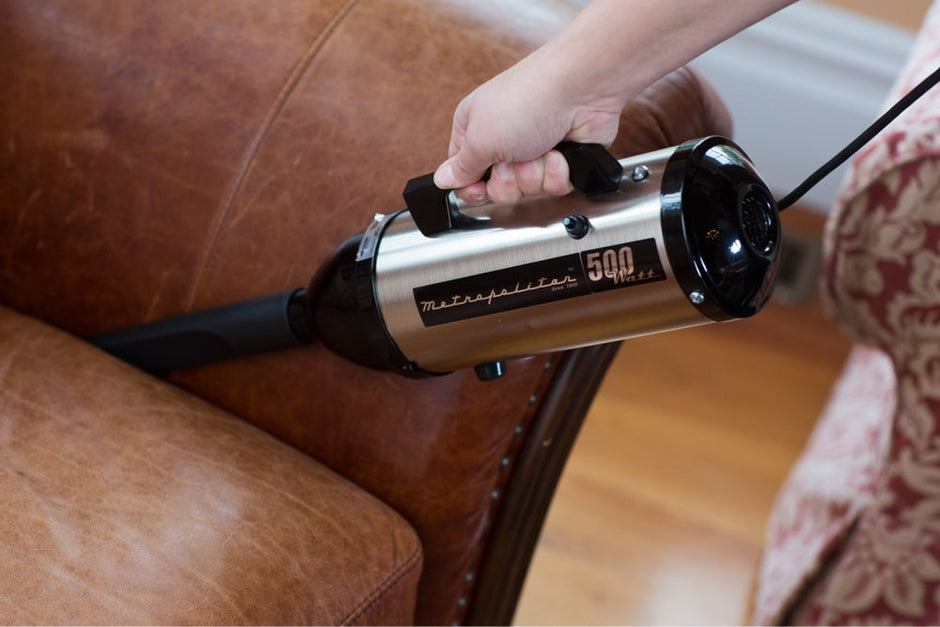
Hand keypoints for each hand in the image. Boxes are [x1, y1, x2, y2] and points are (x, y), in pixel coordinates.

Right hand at [432, 49, 623, 204]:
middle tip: (513, 159)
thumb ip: (461, 167)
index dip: (471, 188)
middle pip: (496, 190)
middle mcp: (503, 141)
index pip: (463, 175)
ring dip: (534, 175)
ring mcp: (534, 151)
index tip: (479, 189)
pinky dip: (557, 173)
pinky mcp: (561, 160)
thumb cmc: (526, 100)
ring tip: (540, 149)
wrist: (580, 89)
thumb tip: (442, 180)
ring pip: (527, 191)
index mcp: (474, 130)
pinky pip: (553, 187)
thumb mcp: (480, 139)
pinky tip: (559, 151)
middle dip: (508, 181)